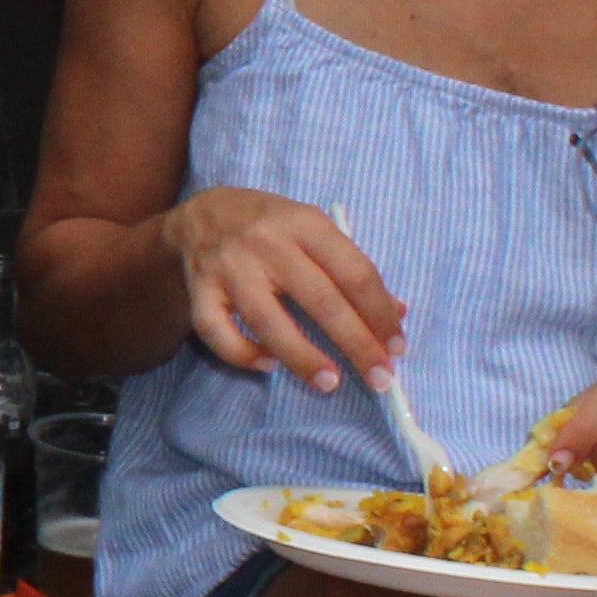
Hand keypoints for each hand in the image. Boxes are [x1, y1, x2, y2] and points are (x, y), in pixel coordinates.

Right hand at [157, 188, 402, 393]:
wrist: (203, 214)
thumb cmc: (272, 226)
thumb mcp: (314, 231)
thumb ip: (350, 268)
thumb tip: (395, 315)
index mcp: (305, 223)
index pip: (354, 272)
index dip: (379, 314)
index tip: (396, 348)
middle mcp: (267, 244)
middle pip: (320, 301)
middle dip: (356, 344)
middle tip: (380, 379)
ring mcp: (229, 268)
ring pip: (268, 321)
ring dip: (303, 357)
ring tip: (329, 383)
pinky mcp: (200, 291)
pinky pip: (217, 332)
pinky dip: (242, 353)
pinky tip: (267, 364)